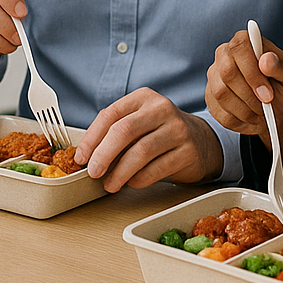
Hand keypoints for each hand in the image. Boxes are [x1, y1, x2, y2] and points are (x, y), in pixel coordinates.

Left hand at [74, 88, 222, 192]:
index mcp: (142, 98)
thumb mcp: (138, 122)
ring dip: (120, 172)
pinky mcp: (188, 151)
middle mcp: (161, 108)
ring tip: (110, 184)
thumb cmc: (159, 133)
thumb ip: (115, 133)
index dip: (92, 138)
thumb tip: (87, 157)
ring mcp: (177, 129)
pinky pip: (157, 168)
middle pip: (124, 130)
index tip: (81, 157)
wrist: (201, 141)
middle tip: (93, 173)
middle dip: (103, 154)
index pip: (110, 115)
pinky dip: (139, 179)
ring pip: (141, 152)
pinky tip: (132, 182)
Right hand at [205, 26, 282, 157]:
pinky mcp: (210, 98)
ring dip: (246, 110)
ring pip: (221, 94)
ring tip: (262, 113)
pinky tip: (252, 119)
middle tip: (267, 105)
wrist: (278, 107)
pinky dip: (241, 121)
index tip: (268, 93)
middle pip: (227, 72)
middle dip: (250, 95)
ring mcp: (214, 76)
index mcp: (244, 42)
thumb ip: (282, 65)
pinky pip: (220, 113)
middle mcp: (224, 55)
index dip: (252, 72)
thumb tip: (266, 59)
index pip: (239, 47)